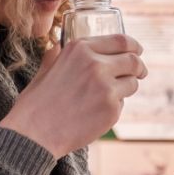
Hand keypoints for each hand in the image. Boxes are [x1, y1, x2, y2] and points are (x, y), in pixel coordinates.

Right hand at [0, 34, 147, 156]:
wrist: (33, 134)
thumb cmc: (36, 103)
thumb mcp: (45, 69)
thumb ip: (57, 55)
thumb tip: (59, 45)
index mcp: (79, 48)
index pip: (121, 40)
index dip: (134, 46)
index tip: (137, 51)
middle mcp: (95, 64)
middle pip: (133, 60)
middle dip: (139, 67)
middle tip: (140, 72)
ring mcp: (106, 86)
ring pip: (132, 83)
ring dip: (127, 88)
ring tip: (109, 96)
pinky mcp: (111, 109)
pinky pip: (122, 103)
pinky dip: (114, 107)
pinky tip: (96, 113)